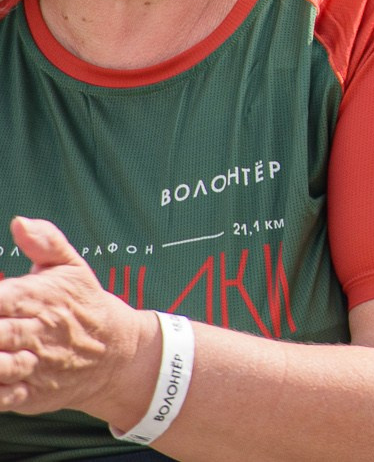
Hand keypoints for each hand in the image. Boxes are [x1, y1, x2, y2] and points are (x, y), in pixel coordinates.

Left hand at [0, 218, 155, 424]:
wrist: (118, 353)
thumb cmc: (83, 306)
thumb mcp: (73, 268)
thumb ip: (46, 242)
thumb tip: (19, 221)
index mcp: (40, 298)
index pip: (2, 298)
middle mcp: (36, 332)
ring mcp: (34, 365)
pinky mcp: (32, 393)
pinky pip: (3, 398)